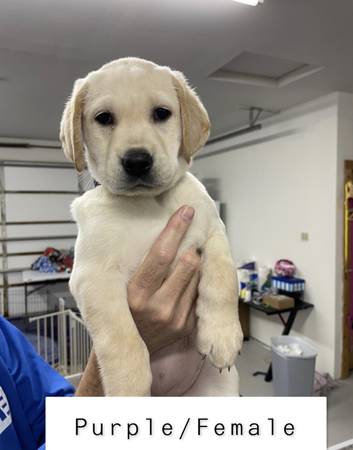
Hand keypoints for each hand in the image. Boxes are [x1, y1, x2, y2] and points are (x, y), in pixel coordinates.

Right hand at [127, 205, 200, 354]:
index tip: (186, 211)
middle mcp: (157, 307)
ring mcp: (176, 319)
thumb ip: (139, 264)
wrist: (128, 347)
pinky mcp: (188, 326)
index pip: (161, 254)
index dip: (176, 229)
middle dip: (191, 245)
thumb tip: (161, 231)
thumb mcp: (121, 286)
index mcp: (135, 294)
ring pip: (197, 275)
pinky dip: (196, 281)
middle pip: (188, 262)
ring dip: (195, 262)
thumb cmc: (123, 309)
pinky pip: (200, 292)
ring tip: (187, 258)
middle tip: (190, 234)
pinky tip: (187, 278)